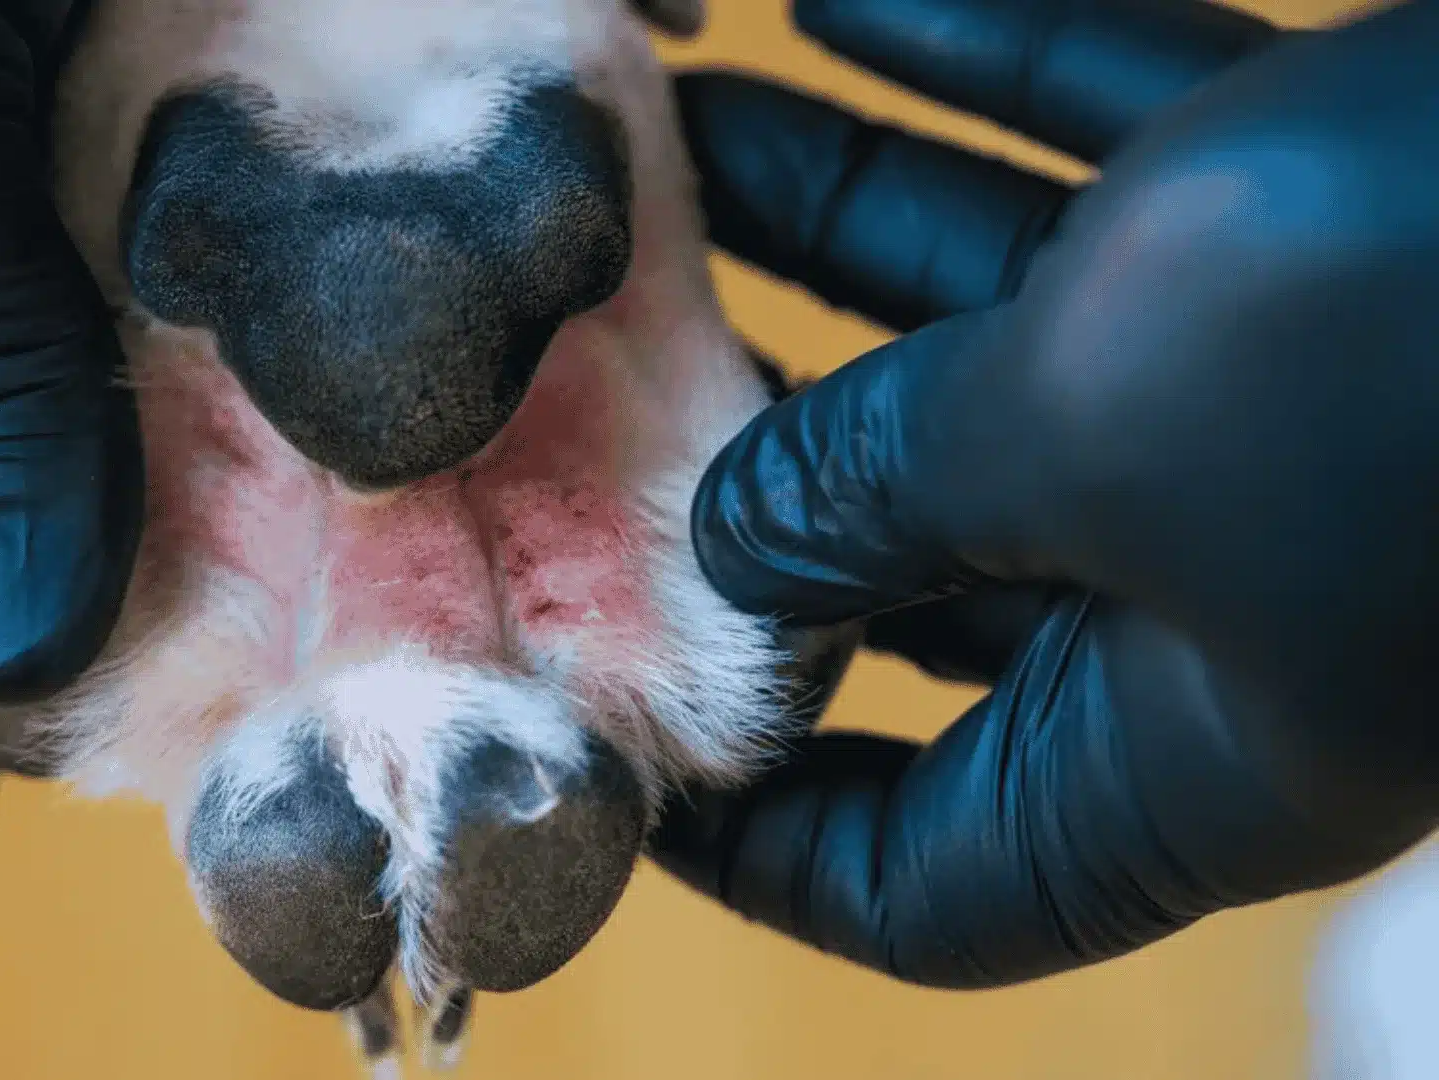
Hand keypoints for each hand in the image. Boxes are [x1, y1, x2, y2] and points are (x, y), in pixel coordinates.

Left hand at [653, 0, 1438, 986]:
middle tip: (589, 341)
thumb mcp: (1084, 436)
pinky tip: (835, 7)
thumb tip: (740, 529)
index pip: (908, 876)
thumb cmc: (1423, 336)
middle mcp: (1211, 607)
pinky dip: (986, 85)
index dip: (747, 832)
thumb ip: (883, 489)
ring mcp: (1276, 419)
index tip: (605, 722)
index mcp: (1161, 751)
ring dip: (831, 220)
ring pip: (991, 336)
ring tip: (671, 123)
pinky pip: (1107, 168)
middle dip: (749, 443)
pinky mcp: (1331, 231)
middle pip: (906, 562)